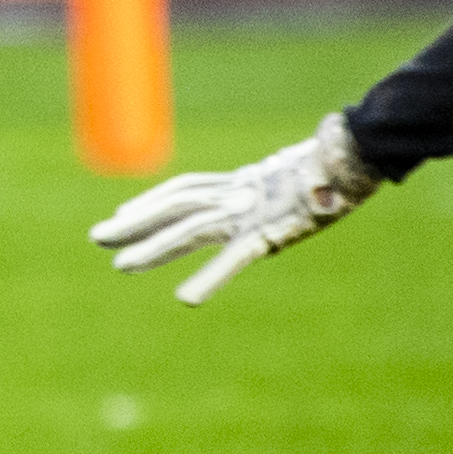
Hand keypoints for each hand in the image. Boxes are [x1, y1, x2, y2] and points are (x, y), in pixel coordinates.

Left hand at [89, 113, 381, 304]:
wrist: (356, 153)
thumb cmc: (337, 163)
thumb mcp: (302, 175)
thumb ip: (282, 183)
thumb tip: (287, 182)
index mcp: (244, 184)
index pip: (185, 190)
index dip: (153, 200)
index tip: (124, 212)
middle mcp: (238, 196)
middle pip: (174, 209)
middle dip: (134, 223)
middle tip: (96, 237)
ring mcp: (250, 212)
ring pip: (189, 231)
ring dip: (153, 249)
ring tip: (120, 267)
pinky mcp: (269, 231)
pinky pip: (233, 258)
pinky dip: (209, 278)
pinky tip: (186, 300)